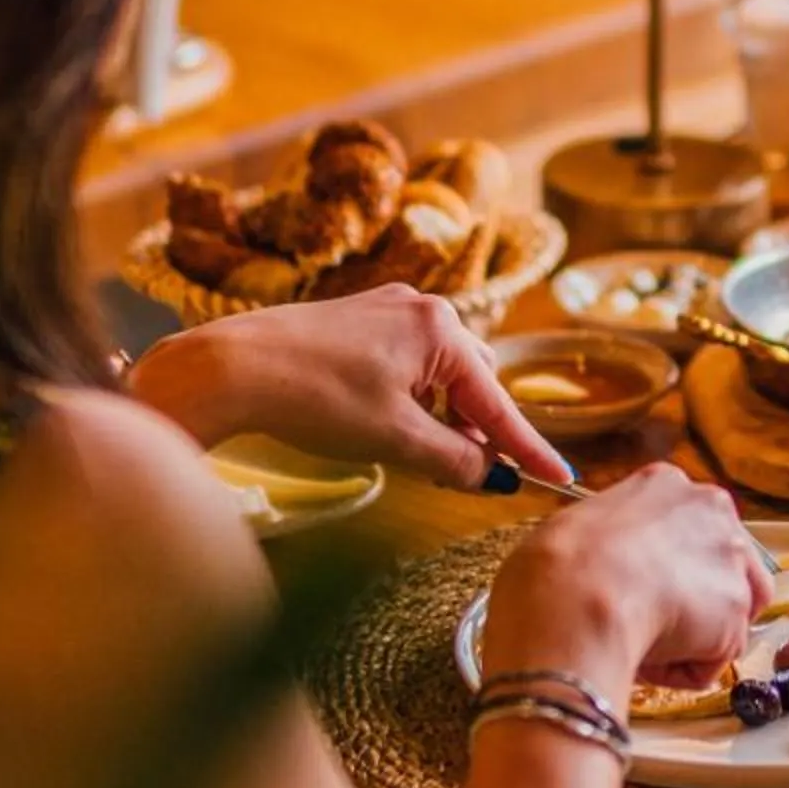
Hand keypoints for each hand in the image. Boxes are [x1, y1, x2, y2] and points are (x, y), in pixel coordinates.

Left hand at [127, 285, 572, 489]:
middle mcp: (421, 308)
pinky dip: (411, 399)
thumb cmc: (312, 396)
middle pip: (473, 381)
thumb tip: (488, 475)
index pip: (497, 403)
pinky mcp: (355, 321)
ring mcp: (385, 309)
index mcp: (441, 330)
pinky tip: (387, 425)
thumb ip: (453, 459)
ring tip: (420, 455)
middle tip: (471, 474)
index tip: (559, 479)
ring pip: (438, 373)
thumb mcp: (394, 440)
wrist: (229, 367)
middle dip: (476, 429)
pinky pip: (406, 363)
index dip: (528, 447)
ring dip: (440, 416)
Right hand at [484, 464, 771, 695]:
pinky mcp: (738, 606)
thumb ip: (615, 540)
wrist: (576, 592)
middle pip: (720, 567)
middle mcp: (710, 508)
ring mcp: (731, 555)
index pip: (688, 529)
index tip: (642, 593)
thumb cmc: (556, 564)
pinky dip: (683, 670)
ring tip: (645, 646)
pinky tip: (648, 660)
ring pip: (722, 613)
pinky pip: (714, 656)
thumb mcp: (580, 528)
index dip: (667, 571)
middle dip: (693, 604)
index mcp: (666, 484)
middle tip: (650, 628)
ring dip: (692, 639)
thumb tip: (609, 568)